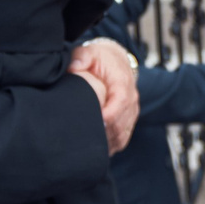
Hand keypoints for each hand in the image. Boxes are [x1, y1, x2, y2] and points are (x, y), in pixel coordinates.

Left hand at [69, 40, 139, 154]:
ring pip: (123, 133)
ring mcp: (131, 111)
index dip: (111, 114)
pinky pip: (123, 138)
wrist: (116, 63)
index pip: (122, 101)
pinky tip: (98, 151)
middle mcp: (131, 98)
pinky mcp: (128, 120)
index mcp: (122, 83)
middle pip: (122, 122)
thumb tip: (74, 67)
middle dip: (105, 133)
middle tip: (84, 140)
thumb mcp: (90, 52)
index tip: (97, 122)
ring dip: (107, 142)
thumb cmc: (100, 59)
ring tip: (88, 149)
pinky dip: (111, 146)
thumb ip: (81, 57)